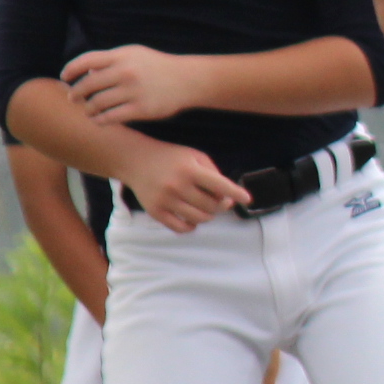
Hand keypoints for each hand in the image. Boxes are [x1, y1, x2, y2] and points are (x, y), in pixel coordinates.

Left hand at [62, 44, 203, 125]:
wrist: (188, 80)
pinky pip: (110, 117)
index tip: (64, 77)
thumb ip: (110, 61)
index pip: (86, 61)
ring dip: (87, 109)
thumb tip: (85, 72)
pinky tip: (98, 120)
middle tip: (73, 98)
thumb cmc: (157, 67)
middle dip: (75, 93)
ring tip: (87, 111)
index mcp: (122, 56)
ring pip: (96, 103)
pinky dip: (99, 120)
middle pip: (88, 85)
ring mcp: (133, 91)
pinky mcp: (141, 109)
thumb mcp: (135, 54)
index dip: (71, 70)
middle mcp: (125, 72)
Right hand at [124, 142, 248, 234]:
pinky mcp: (156, 212)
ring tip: (205, 207)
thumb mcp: (195, 155)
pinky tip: (192, 218)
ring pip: (199, 219)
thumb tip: (227, 197)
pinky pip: (180, 228)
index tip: (247, 199)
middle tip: (219, 199)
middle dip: (220, 205)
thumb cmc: (171, 157)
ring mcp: (165, 201)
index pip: (220, 185)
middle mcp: (178, 186)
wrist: (136, 160)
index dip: (236, 193)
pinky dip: (191, 226)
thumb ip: (213, 173)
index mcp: (190, 170)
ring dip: (209, 216)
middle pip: (212, 206)